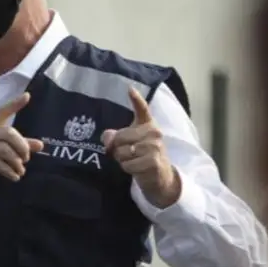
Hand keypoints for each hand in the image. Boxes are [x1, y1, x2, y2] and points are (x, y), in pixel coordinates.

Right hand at [0, 92, 43, 203]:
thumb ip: (16, 146)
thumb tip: (40, 145)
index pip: (1, 112)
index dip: (15, 104)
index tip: (27, 96)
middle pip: (9, 133)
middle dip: (22, 146)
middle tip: (26, 158)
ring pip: (4, 150)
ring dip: (17, 162)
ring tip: (20, 171)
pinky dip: (9, 171)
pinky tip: (14, 177)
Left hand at [102, 87, 181, 208]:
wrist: (160, 177)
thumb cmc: (142, 156)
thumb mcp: (128, 143)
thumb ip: (115, 137)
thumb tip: (107, 137)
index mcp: (148, 124)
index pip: (142, 109)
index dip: (136, 99)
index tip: (130, 89)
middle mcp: (154, 132)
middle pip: (120, 137)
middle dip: (117, 149)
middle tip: (126, 154)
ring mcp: (155, 147)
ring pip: (122, 152)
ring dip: (122, 160)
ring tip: (133, 161)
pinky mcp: (153, 162)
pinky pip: (127, 165)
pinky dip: (127, 169)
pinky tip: (137, 169)